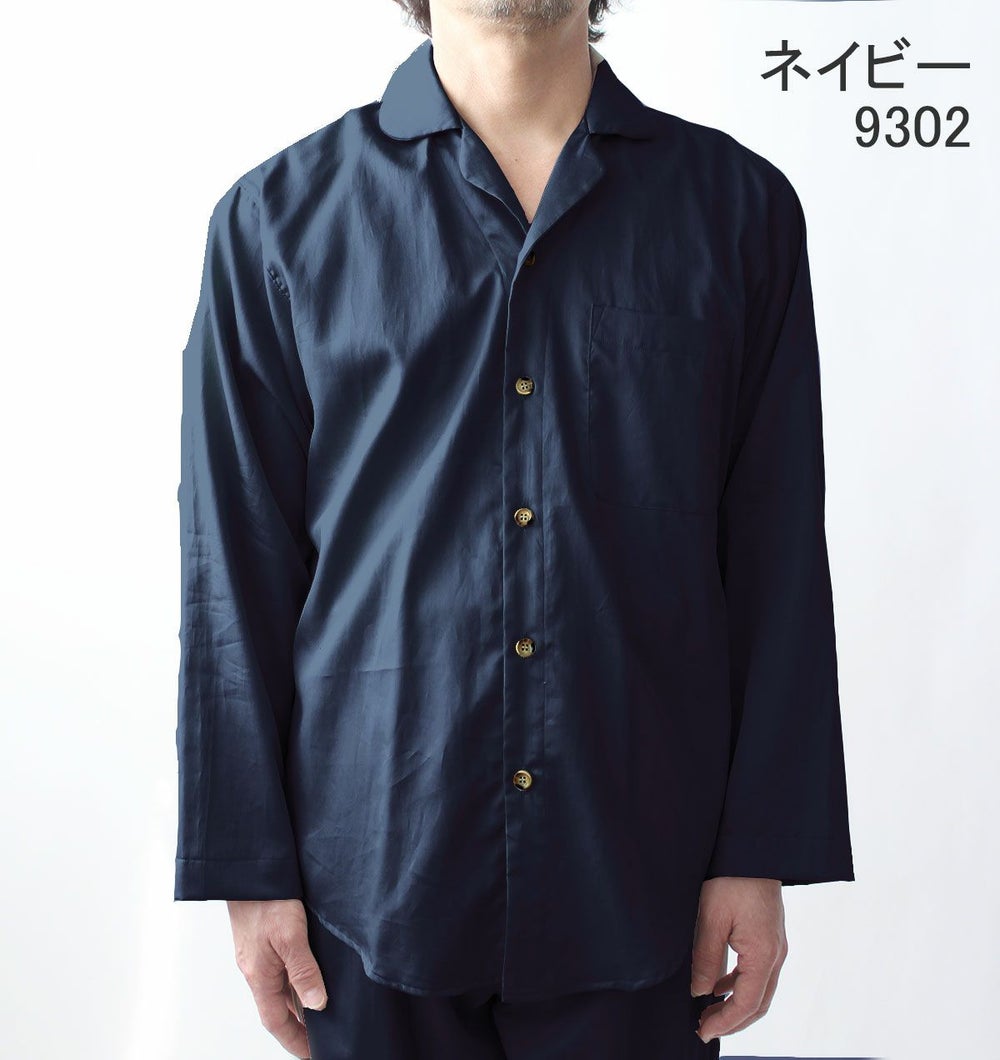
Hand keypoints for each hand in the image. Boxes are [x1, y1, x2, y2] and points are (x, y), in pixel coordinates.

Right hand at [228, 899, 327, 1056]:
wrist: (248, 867)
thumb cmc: (266, 898)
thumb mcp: (291, 934)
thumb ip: (304, 970)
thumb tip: (316, 1004)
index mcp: (258, 975)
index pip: (276, 1021)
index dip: (295, 1040)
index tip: (312, 1055)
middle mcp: (255, 968)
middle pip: (277, 1007)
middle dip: (299, 1026)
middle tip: (324, 1037)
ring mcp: (257, 953)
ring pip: (279, 987)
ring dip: (298, 1002)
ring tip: (323, 1011)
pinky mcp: (262, 938)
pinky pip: (279, 968)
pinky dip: (295, 979)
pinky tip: (311, 974)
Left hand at [689, 877, 786, 1043]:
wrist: (752, 849)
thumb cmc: (731, 878)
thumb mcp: (711, 917)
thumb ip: (707, 958)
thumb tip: (700, 992)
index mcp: (763, 953)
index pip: (746, 1003)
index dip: (724, 1022)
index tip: (702, 1031)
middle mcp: (776, 954)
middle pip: (758, 1003)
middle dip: (732, 1021)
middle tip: (703, 1027)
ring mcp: (776, 945)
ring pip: (760, 989)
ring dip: (736, 1005)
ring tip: (708, 1011)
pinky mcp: (770, 936)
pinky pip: (758, 972)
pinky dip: (740, 985)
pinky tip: (719, 984)